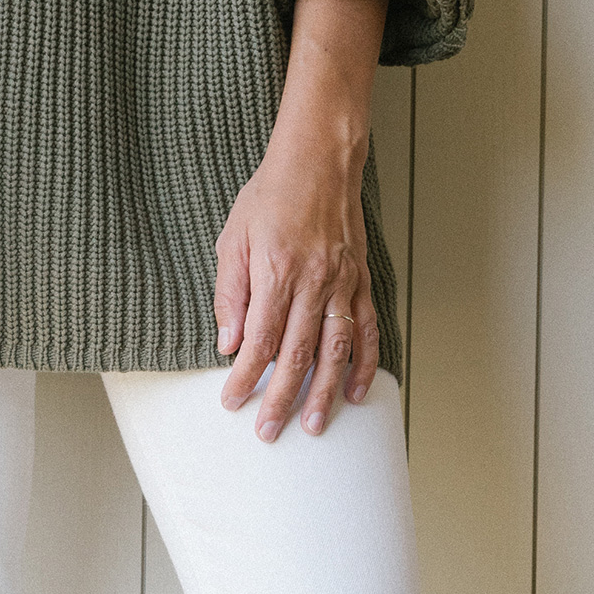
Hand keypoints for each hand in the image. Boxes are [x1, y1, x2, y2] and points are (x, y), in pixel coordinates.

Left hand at [213, 0, 388, 439]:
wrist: (318, 161)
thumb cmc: (270, 196)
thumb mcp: (233, 239)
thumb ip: (230, 294)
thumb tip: (227, 343)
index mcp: (275, 273)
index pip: (257, 340)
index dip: (245, 377)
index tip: (232, 403)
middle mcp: (312, 283)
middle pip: (297, 354)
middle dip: (281, 397)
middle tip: (269, 432)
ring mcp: (341, 284)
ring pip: (335, 350)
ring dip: (325, 392)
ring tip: (315, 425)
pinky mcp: (360, 281)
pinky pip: (366, 329)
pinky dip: (365, 363)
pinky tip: (360, 391)